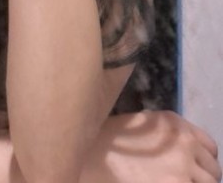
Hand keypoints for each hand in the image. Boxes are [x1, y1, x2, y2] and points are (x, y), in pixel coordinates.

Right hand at [83, 110, 220, 182]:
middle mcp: (184, 144)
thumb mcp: (141, 125)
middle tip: (182, 182)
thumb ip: (165, 136)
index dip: (202, 163)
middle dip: (201, 180)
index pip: (210, 148)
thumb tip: (179, 151)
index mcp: (176, 124)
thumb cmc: (110, 141)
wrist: (91, 157)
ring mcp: (182, 170)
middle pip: (213, 172)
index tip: (193, 171)